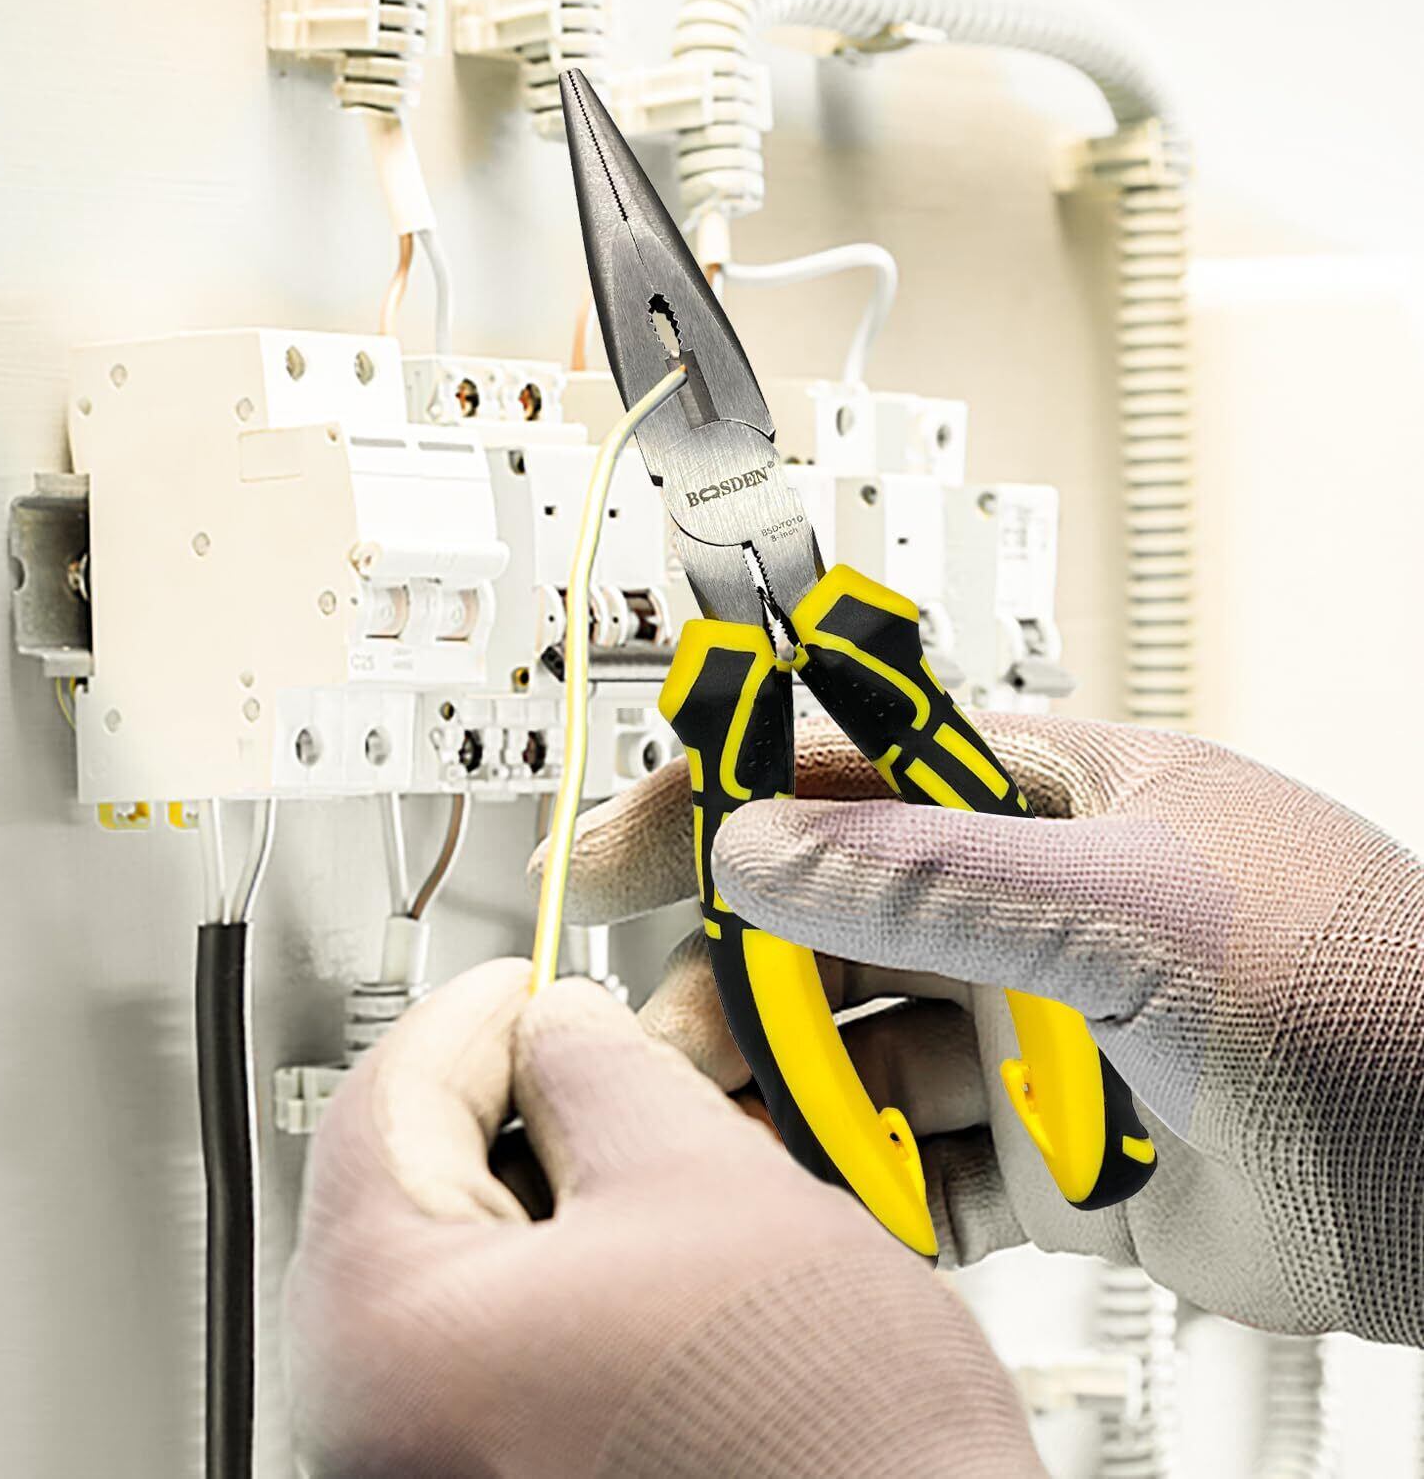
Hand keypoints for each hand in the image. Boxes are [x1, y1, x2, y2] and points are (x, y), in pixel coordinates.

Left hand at [285, 959, 1042, 1477]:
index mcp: (390, 1334)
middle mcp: (377, 1425)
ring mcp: (436, 1468)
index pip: (383, 1105)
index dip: (469, 1014)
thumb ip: (597, 1067)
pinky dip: (568, 1268)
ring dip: (553, 1181)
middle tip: (593, 1050)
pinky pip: (502, 1340)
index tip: (527, 979)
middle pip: (414, 1189)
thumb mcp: (698, 1178)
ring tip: (652, 1146)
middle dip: (515, 1101)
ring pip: (467, 1265)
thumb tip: (558, 1026)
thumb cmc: (818, 1440)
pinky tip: (654, 1246)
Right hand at [540, 716, 1423, 1345]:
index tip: (619, 845)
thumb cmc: (1388, 1015)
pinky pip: (929, 1158)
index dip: (724, 790)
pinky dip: (878, 1185)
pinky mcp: (1060, 1144)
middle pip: (834, 921)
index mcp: (1061, 797)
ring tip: (739, 1136)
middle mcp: (1041, 903)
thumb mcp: (1143, 917)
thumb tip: (762, 847)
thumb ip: (939, 879)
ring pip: (869, 1050)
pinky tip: (846, 1203)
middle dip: (742, 976)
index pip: (855, 762)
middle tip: (666, 1033)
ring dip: (799, 1093)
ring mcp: (1045, 1025)